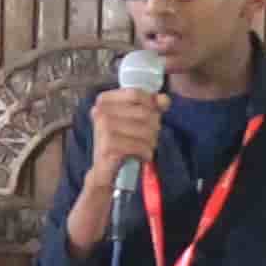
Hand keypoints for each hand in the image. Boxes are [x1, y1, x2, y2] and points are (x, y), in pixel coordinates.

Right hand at [67, 89, 164, 245]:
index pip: (136, 93)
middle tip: (147, 138)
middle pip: (144, 112)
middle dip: (153, 128)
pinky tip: (140, 157)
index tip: (153, 114)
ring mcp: (103, 128)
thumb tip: (164, 99)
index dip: (151, 104)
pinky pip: (140, 145)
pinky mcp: (109, 145)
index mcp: (104, 101)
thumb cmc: (120, 144)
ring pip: (145, 130)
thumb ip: (150, 107)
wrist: (105, 172)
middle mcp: (100, 111)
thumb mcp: (134, 121)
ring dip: (150, 143)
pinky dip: (145, 153)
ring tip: (142, 149)